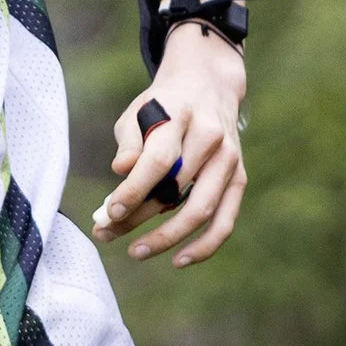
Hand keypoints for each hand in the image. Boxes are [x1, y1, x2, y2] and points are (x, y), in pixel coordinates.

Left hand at [94, 25, 246, 265]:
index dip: (133, 190)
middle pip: (175, 188)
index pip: (158, 160)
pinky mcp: (239, 177)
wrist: (209, 85)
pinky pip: (225, 219)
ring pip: (201, 209)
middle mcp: (211, 138)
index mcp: (181, 115)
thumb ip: (129, 143)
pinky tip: (179, 260)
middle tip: (105, 233)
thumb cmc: (163, 105)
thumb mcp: (137, 111)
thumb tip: (121, 172)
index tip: (109, 212)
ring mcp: (229, 159)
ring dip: (167, 237)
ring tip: (136, 251)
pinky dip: (205, 245)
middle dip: (138, 217)